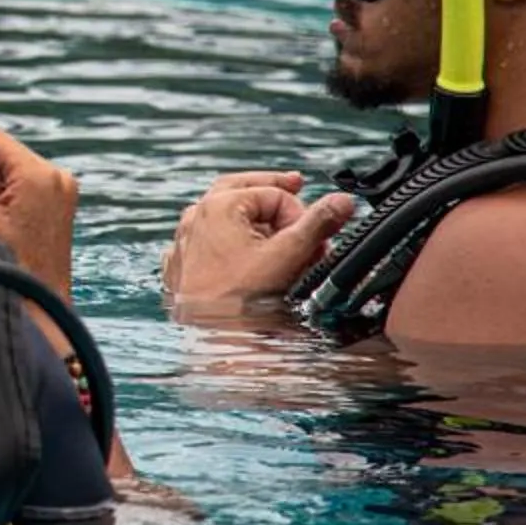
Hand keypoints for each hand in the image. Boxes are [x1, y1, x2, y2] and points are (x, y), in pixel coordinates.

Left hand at [161, 171, 354, 315]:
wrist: (210, 340)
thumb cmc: (239, 299)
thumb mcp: (287, 255)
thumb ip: (317, 225)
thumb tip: (342, 201)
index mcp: (219, 205)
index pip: (276, 195)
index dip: (302, 216)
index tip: (315, 241)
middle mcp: (196, 217)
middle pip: (243, 190)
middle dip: (274, 193)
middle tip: (296, 185)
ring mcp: (186, 241)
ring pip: (224, 217)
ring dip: (253, 219)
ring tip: (276, 230)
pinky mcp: (183, 265)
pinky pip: (209, 242)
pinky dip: (230, 242)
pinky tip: (241, 252)